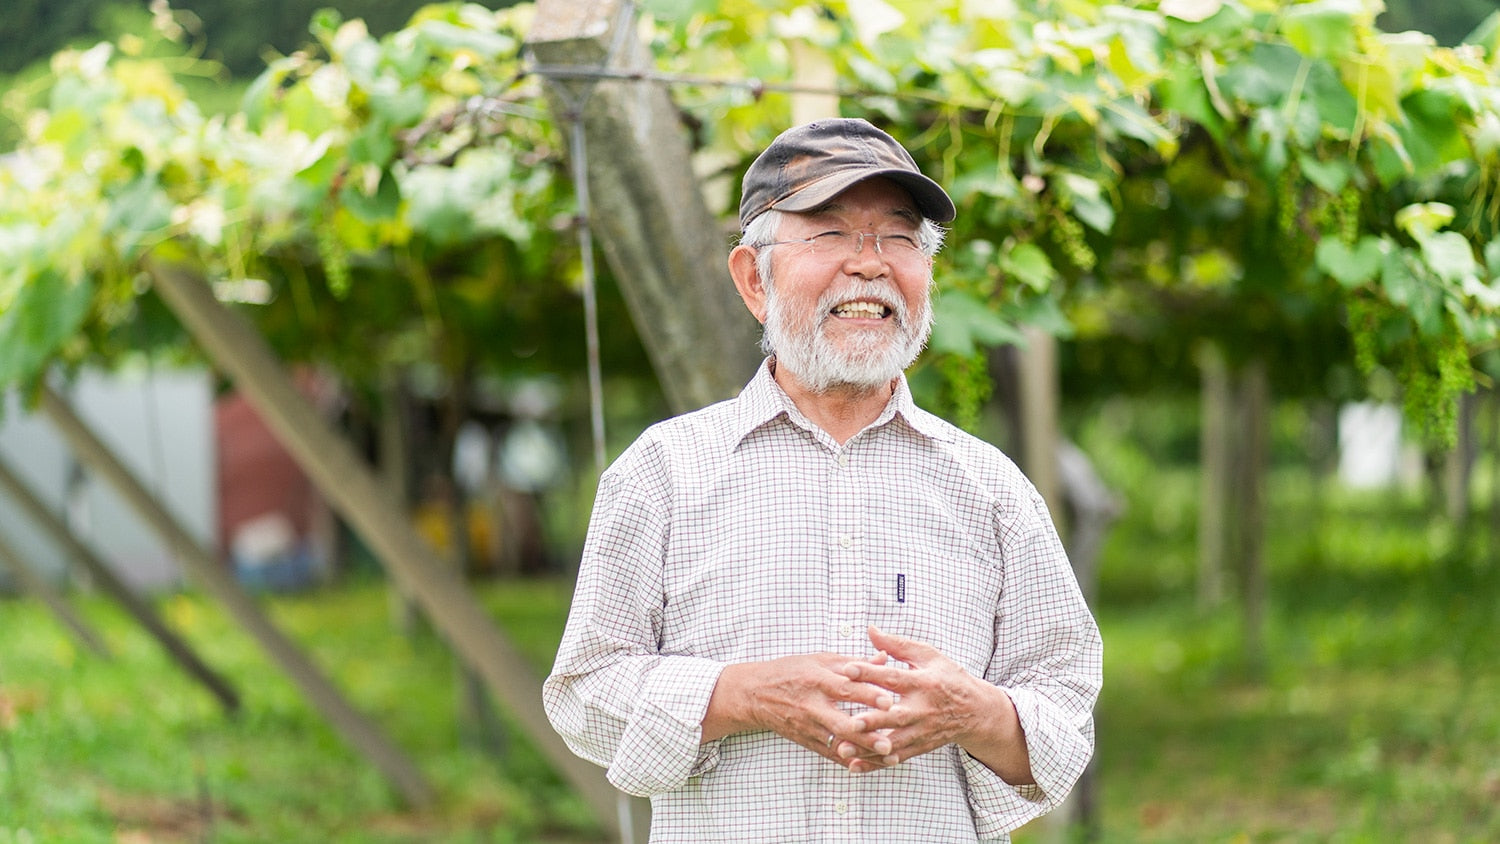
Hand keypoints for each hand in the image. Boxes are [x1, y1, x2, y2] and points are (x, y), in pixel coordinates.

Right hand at [703, 652, 900, 771]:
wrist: (755, 694)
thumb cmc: (791, 672)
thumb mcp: (820, 659)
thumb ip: (854, 662)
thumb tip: (884, 657)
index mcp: (817, 680)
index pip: (845, 688)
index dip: (867, 695)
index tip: (889, 701)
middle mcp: (812, 705)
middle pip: (842, 722)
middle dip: (867, 732)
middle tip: (889, 738)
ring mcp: (809, 726)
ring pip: (839, 743)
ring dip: (863, 750)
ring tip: (887, 754)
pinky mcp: (807, 741)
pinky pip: (831, 754)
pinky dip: (850, 760)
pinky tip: (870, 763)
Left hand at [840, 627, 1030, 781]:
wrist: (975, 710)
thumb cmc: (947, 677)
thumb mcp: (928, 656)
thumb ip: (898, 645)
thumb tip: (870, 630)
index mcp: (923, 683)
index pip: (894, 677)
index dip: (871, 672)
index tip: (847, 669)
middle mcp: (923, 709)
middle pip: (895, 716)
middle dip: (873, 720)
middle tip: (850, 722)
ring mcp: (922, 731)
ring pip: (894, 742)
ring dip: (869, 747)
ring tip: (844, 748)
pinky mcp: (921, 746)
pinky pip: (897, 756)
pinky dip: (877, 763)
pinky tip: (856, 765)